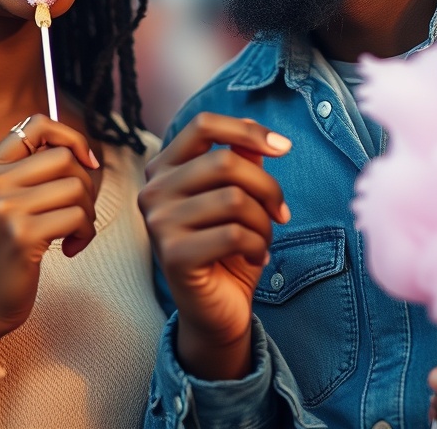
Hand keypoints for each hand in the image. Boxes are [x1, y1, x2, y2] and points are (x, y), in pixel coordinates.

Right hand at [0, 114, 99, 354]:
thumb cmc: (3, 250)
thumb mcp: (3, 201)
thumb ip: (31, 172)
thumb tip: (84, 154)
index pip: (35, 124)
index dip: (70, 136)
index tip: (86, 162)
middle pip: (64, 156)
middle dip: (86, 183)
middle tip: (79, 210)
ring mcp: (4, 208)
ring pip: (76, 187)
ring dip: (88, 212)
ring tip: (74, 232)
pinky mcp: (21, 235)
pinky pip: (77, 217)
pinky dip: (85, 233)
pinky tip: (70, 248)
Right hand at [137, 113, 291, 380]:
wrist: (215, 311)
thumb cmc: (226, 247)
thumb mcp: (237, 196)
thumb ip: (242, 161)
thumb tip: (261, 138)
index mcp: (163, 167)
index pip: (203, 125)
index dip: (246, 129)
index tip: (284, 147)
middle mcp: (153, 189)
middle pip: (225, 161)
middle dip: (267, 187)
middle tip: (282, 213)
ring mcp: (158, 222)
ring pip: (234, 199)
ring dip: (264, 223)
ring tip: (264, 239)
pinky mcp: (173, 255)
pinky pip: (234, 235)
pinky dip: (259, 246)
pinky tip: (257, 257)